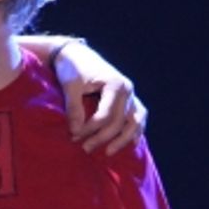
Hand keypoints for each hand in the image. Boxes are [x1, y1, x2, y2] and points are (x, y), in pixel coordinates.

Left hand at [53, 40, 146, 155]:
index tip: (73, 135)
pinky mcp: (129, 100)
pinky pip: (138, 118)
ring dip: (122, 139)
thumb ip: (73, 108)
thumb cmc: (73, 69)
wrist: (78, 56)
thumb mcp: (70, 86)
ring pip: (134, 122)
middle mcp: (128, 90)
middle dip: (101, 137)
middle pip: (119, 122)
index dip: (90, 129)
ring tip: (108, 152)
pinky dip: (136, 131)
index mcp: (115, 84)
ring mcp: (131, 95)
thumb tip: (76, 131)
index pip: (105, 116)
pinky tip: (132, 143)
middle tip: (84, 148)